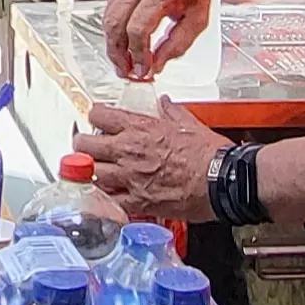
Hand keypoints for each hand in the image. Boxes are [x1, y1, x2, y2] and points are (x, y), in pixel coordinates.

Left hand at [77, 102, 227, 222]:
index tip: (96, 121)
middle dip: (83, 145)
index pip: (99, 114)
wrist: (221, 179)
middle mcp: (128, 150)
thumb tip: (165, 103)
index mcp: (140, 127)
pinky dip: (105, 198)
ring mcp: (129, 177)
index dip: (94, 117)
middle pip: (85, 145)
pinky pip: (108, 200)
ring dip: (91, 172)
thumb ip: (171, 112)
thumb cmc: (209, 153)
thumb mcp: (189, 123)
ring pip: (90, 173)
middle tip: (87, 147)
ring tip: (97, 172)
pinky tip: (108, 195)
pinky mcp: (137, 201)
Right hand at [102, 0, 225, 81]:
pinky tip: (121, 39)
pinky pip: (109, 8)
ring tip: (122, 60)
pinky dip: (112, 28)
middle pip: (115, 26)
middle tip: (126, 70)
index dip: (138, 54)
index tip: (143, 68)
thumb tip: (158, 63)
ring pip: (107, 18)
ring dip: (112, 44)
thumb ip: (178, 44)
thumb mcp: (198, 17)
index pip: (137, 29)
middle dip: (117, 54)